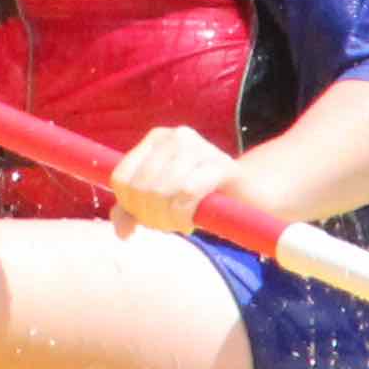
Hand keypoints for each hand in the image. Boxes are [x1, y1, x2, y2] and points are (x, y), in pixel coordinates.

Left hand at [105, 122, 234, 235]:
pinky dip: (182, 215)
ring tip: (178, 224)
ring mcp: (200, 147)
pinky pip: (186, 193)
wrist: (247, 192)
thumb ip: (133, 211)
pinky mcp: (221, 165)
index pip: (121, 178)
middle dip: (150, 216)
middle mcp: (176, 137)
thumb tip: (122, 232)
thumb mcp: (160, 200)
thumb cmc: (199, 195)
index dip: (129, 206)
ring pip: (161, 190)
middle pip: (141, 187)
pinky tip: (189, 222)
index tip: (146, 217)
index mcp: (156, 139)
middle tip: (167, 225)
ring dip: (167, 219)